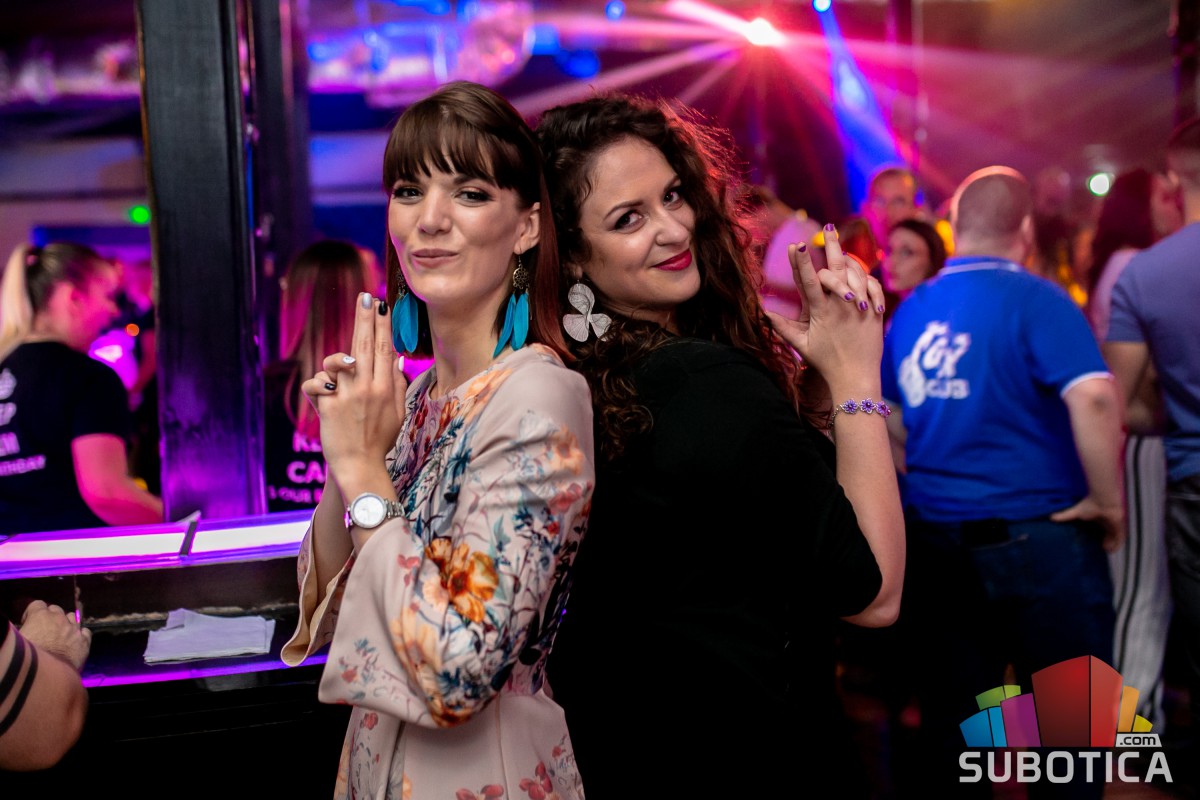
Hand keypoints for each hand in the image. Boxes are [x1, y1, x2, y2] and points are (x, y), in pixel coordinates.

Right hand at [19, 599, 90, 671]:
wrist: (46, 675)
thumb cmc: (26, 658)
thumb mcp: (18, 640)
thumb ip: (23, 630)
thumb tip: (24, 630)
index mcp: (40, 616)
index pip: (37, 604)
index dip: (32, 613)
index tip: (30, 623)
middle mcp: (59, 619)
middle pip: (56, 610)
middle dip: (50, 617)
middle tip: (45, 630)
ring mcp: (74, 629)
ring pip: (72, 617)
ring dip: (66, 623)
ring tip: (61, 635)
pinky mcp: (84, 641)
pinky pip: (85, 632)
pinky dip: (80, 635)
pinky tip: (74, 642)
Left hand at [301, 293, 409, 485]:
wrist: (359, 465)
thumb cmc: (379, 439)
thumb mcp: (397, 412)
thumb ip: (397, 383)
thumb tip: (395, 357)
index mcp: (386, 388)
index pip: (385, 349)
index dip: (383, 325)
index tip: (381, 305)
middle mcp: (367, 388)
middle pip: (365, 345)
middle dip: (365, 318)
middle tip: (365, 297)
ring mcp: (347, 396)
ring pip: (337, 362)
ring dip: (335, 360)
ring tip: (342, 369)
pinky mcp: (328, 406)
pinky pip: (316, 384)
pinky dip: (316, 386)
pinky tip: (323, 396)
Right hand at [766, 224, 886, 387]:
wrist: (856, 377)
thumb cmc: (826, 362)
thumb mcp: (801, 345)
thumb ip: (782, 326)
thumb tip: (762, 312)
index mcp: (821, 311)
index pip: (809, 280)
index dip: (801, 261)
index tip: (796, 244)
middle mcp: (841, 305)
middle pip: (836, 268)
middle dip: (831, 245)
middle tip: (828, 228)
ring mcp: (860, 307)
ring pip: (855, 273)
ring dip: (848, 258)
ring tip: (841, 249)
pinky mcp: (874, 311)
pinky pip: (872, 285)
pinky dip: (865, 276)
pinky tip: (858, 270)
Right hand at [1049, 497, 1124, 552]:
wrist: (1103, 500)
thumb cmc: (1090, 505)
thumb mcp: (1075, 512)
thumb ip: (1064, 515)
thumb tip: (1050, 517)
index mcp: (1099, 519)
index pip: (1099, 530)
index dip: (1097, 536)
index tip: (1094, 543)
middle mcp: (1107, 523)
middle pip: (1107, 535)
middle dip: (1105, 541)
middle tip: (1099, 549)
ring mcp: (1114, 525)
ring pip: (1114, 538)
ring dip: (1110, 544)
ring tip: (1105, 551)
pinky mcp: (1119, 527)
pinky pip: (1120, 539)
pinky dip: (1116, 545)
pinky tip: (1110, 551)